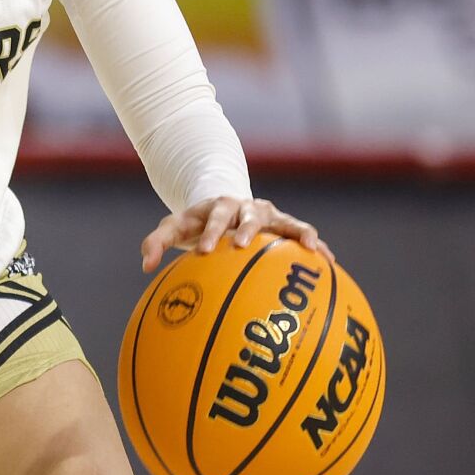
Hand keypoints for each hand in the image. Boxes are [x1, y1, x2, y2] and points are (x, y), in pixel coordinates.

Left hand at [140, 196, 332, 273]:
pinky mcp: (284, 223)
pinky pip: (302, 232)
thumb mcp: (175, 229)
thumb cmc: (196, 225)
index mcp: (215, 208)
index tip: (205, 252)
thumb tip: (146, 266)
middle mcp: (242, 208)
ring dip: (293, 232)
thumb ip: (156, 243)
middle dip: (244, 229)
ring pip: (281, 221)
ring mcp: (265, 214)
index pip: (211, 218)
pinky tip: (329, 260)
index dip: (210, 233)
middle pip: (244, 215)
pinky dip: (315, 242)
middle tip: (241, 246)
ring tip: (309, 248)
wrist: (222, 208)